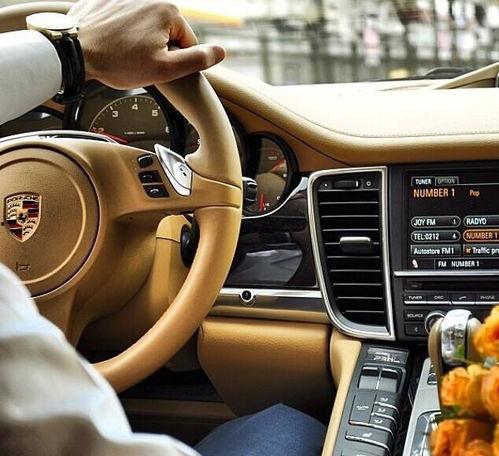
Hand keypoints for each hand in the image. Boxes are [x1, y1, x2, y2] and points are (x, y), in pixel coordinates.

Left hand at [68, 0, 225, 88]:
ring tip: (125, 54)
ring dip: (142, 42)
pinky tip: (116, 44)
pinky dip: (125, 33)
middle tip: (139, 63)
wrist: (75, 51)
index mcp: (168, 11)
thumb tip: (221, 52)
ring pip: (148, 27)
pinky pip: (129, 20)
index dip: (176, 61)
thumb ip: (196, 60)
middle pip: (168, 32)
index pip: (189, 42)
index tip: (158, 68)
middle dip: (159, 50)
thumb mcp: (165, 70)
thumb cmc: (118, 61)